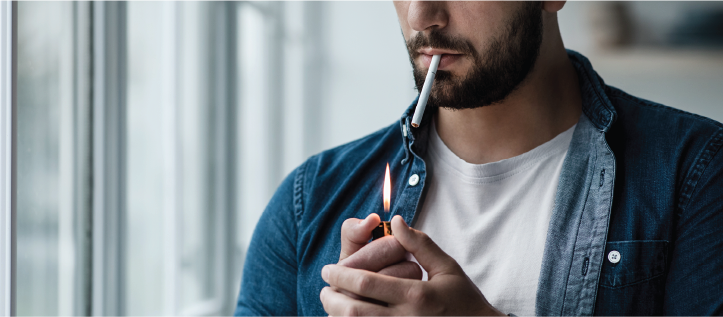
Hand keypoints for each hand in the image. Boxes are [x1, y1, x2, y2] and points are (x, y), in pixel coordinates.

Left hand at [320, 215, 504, 315]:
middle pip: (353, 312)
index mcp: (416, 296)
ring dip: (337, 316)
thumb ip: (419, 244)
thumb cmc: (465, 301)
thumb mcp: (448, 267)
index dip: (341, 275)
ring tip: (333, 304)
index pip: (366, 284)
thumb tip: (394, 221)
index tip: (328, 268)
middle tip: (324, 289)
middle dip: (332, 298)